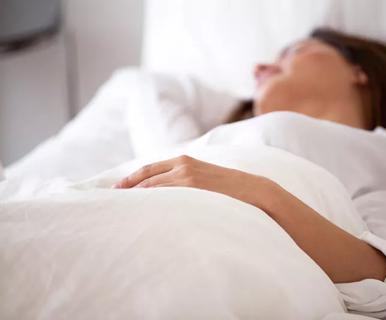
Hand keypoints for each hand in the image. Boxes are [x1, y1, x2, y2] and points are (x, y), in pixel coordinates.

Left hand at [113, 155, 271, 209]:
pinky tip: (139, 210)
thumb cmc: (228, 189)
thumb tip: (170, 194)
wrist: (252, 190)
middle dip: (127, 187)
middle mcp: (182, 164)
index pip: (149, 169)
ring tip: (118, 208)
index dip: (131, 179)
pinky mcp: (193, 186)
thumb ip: (185, 180)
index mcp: (184, 160)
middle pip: (145, 175)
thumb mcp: (204, 178)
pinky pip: (164, 194)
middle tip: (110, 199)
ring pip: (152, 185)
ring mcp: (187, 175)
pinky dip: (149, 200)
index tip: (117, 189)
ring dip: (134, 196)